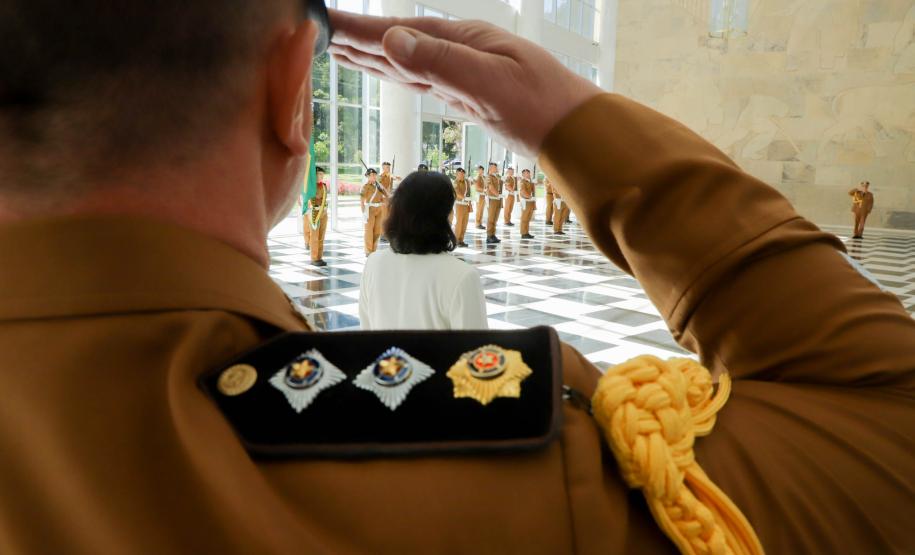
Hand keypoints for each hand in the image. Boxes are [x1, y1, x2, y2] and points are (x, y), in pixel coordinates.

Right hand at [328, 11, 602, 155]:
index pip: (401, 31)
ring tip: (342, 49)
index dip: (360, 30)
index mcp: (463, 39)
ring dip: (375, 55)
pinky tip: (392, 68)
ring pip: (409, 61)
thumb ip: (441, 61)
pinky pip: (425, 80)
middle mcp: (461, 50)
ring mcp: (465, 72)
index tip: (324, 22)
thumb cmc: (543, 106)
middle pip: (400, 41)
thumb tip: (391, 39)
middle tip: (320, 32)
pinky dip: (402, 73)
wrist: (579, 133)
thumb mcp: (489, 82)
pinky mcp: (470, 96)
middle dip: (359, 38)